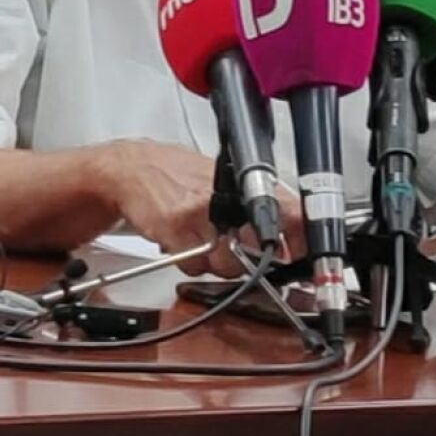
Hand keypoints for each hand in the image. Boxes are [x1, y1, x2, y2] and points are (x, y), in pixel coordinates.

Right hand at [100, 141, 305, 276]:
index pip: (289, 212)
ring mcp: (201, 213)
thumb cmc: (179, 175)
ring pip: (226, 264)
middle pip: (258, 250)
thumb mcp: (225, 181)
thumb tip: (288, 239)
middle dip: (251, 260)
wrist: (133, 169)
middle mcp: (226, 197)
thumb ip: (255, 208)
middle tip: (237, 249)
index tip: (302, 258)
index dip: (300, 241)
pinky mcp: (176, 228)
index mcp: (244, 185)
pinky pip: (194, 266)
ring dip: (217, 264)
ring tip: (204, 242)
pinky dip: (190, 263)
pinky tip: (184, 242)